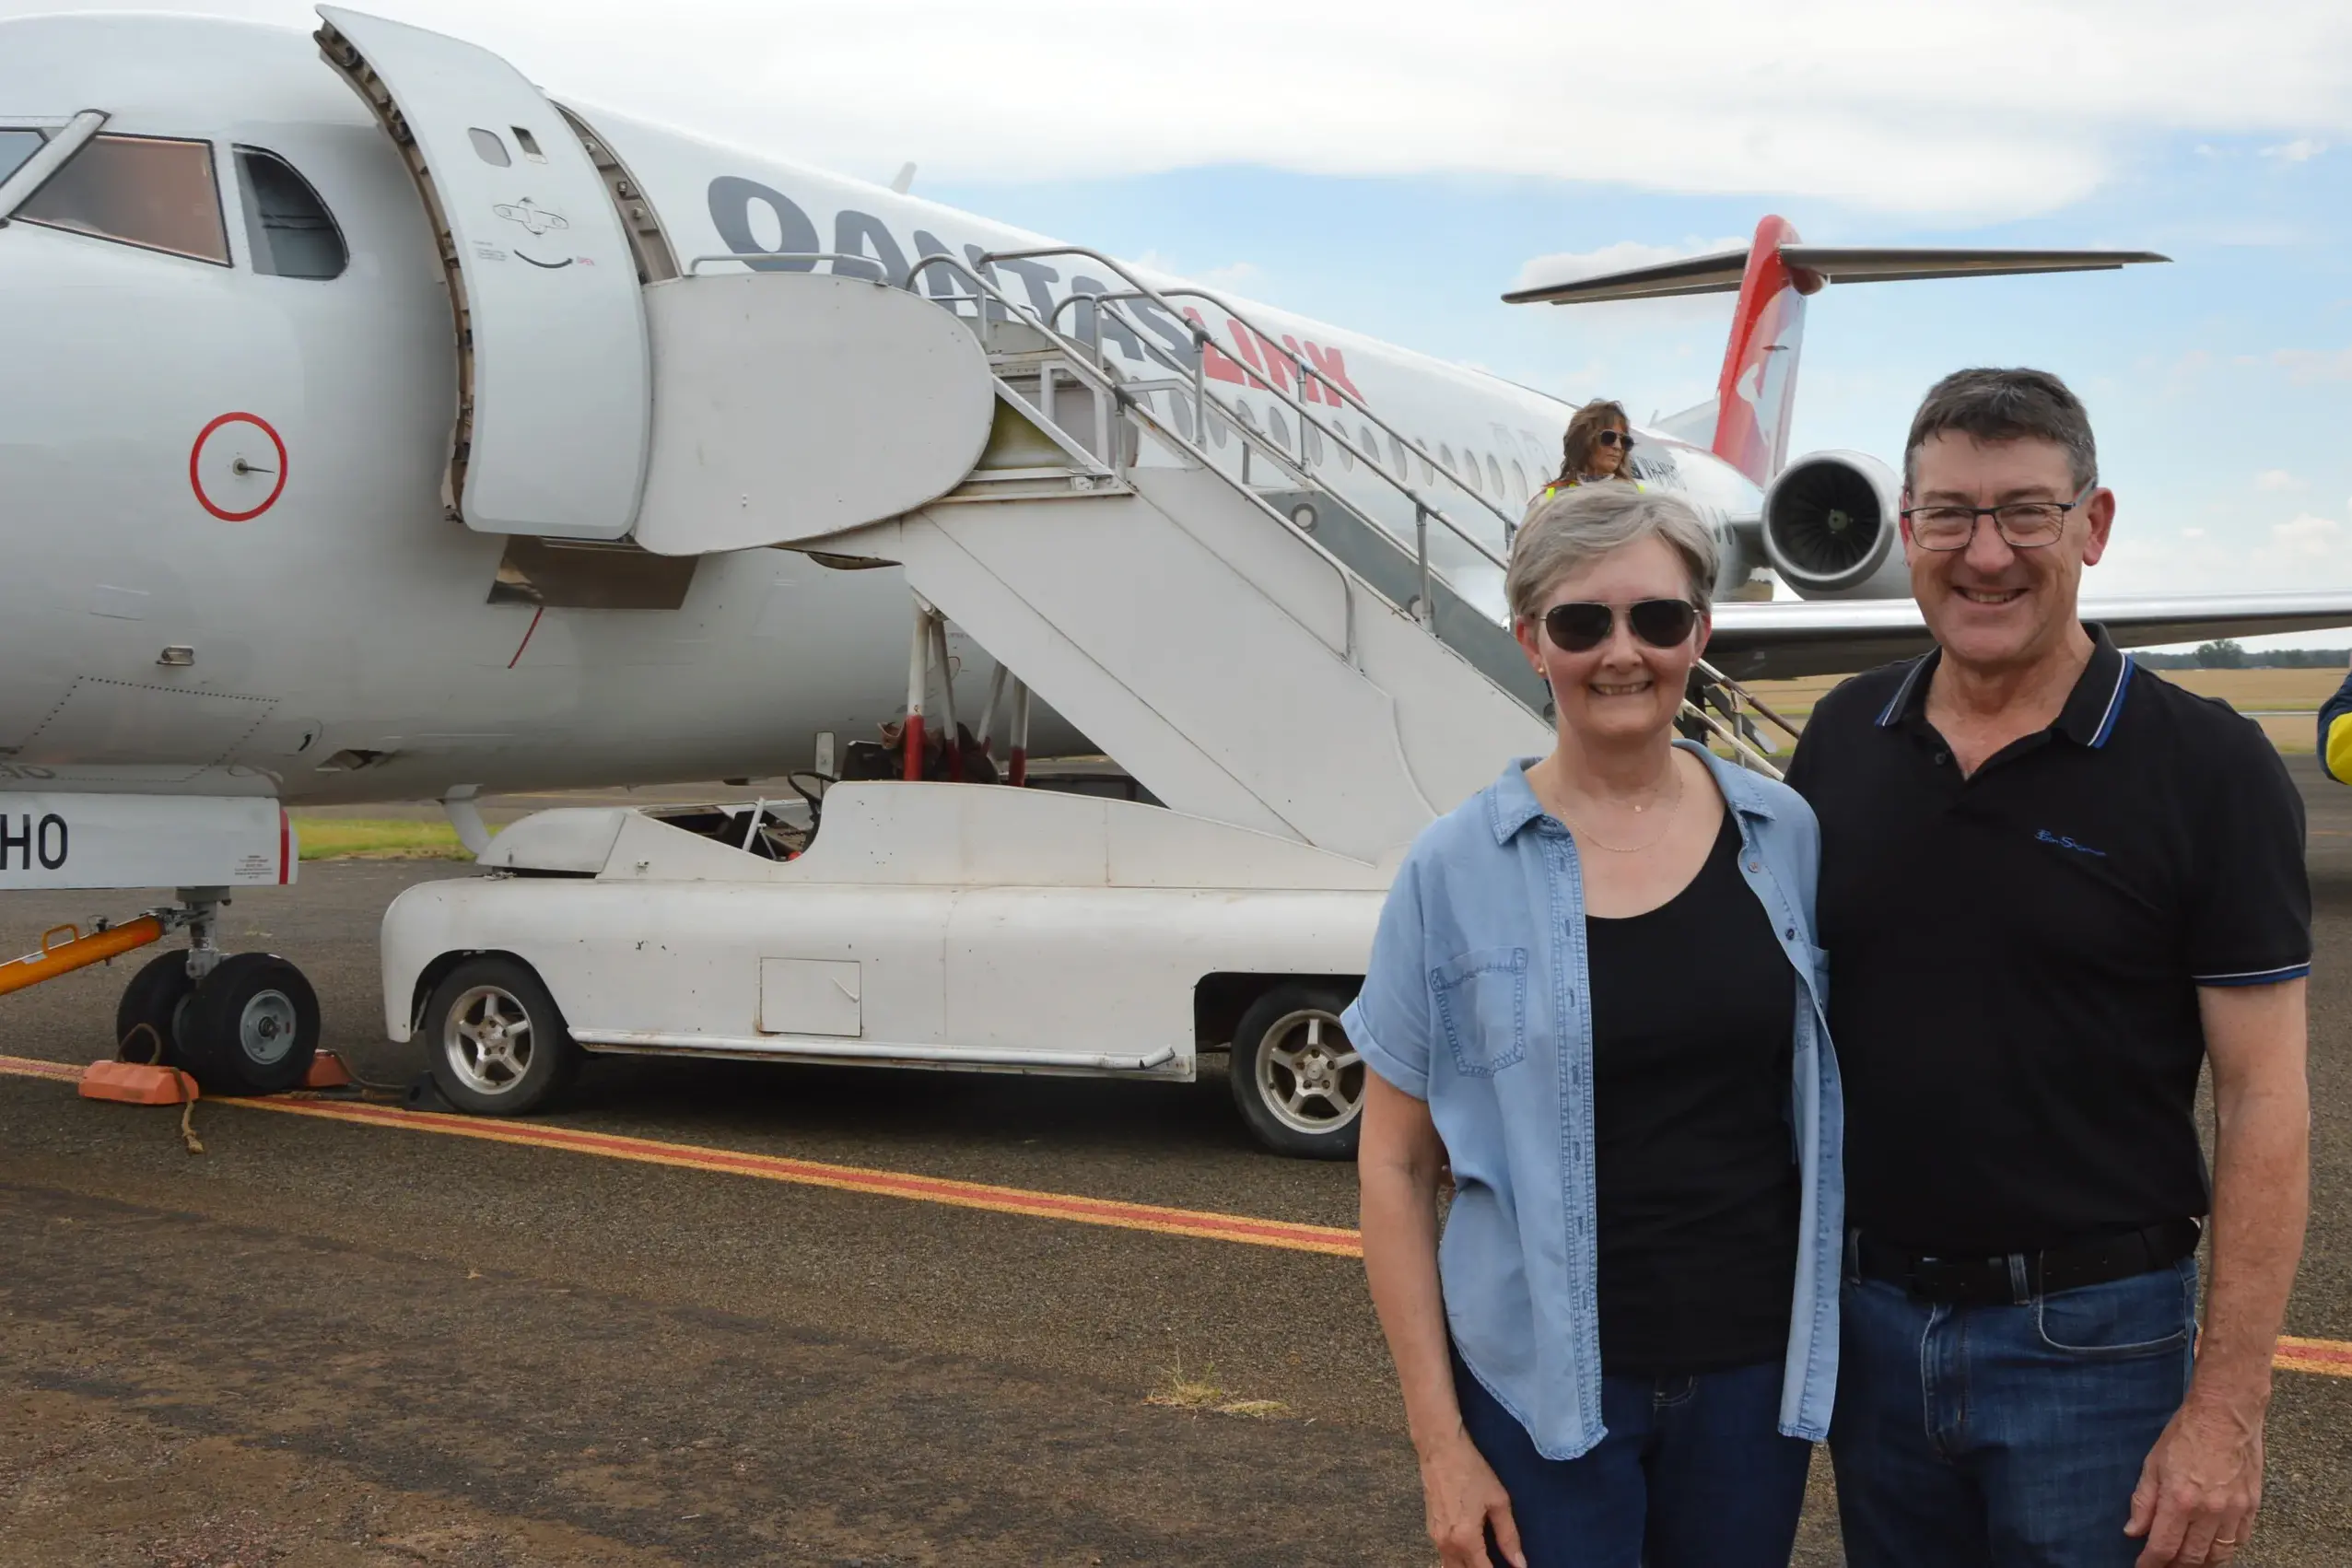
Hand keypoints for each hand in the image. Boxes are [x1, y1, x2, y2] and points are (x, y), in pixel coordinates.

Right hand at [1418, 1426, 1523, 1567]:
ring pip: (1450, 1567)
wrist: (1440, 1449)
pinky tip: (1470, 1552)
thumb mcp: (1498, 1501)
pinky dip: (1457, 1559)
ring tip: (1485, 1560)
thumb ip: (1509, 1536)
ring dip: (1467, 1567)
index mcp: (1465, 1538)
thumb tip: (1520, 1564)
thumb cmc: (1471, 1471)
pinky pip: (1444, 1555)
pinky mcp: (1430, 1528)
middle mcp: (1446, 1543)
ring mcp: (1434, 1537)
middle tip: (1496, 1563)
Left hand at [2125, 1396, 2264, 1564]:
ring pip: (2218, 1555)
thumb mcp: (2153, 1463)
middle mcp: (2208, 1512)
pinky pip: (2240, 1541)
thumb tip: (2133, 1531)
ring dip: (2201, 1564)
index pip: (2163, 1547)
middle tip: (2164, 1566)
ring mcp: (2233, 1511)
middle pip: (2192, 1557)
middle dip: (2175, 1567)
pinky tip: (2214, 1549)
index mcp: (2179, 1500)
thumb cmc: (2185, 1434)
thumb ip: (2143, 1501)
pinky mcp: (2251, 1507)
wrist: (2226, 1415)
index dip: (2151, 1563)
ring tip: (2187, 1564)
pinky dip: (2226, 1550)